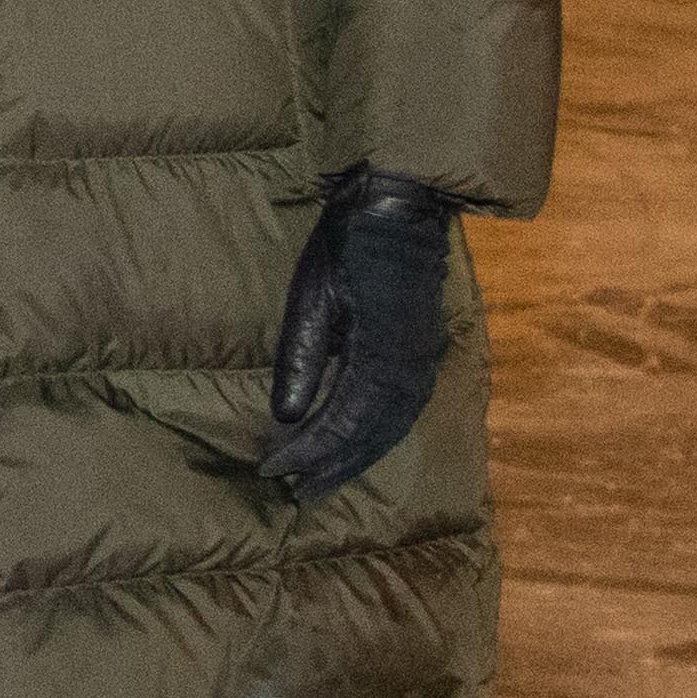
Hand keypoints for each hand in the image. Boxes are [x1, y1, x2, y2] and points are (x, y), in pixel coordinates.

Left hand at [263, 167, 459, 499]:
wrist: (399, 204)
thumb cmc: (347, 246)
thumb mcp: (312, 298)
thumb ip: (304, 359)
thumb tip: (289, 418)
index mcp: (382, 353)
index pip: (345, 420)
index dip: (310, 451)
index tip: (273, 470)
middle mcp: (411, 364)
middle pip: (373, 433)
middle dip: (334, 466)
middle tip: (297, 493)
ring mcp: (423, 358)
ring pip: (392, 425)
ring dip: (357, 456)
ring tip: (320, 479)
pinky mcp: (423, 349)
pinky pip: (403, 407)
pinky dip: (378, 433)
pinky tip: (356, 443)